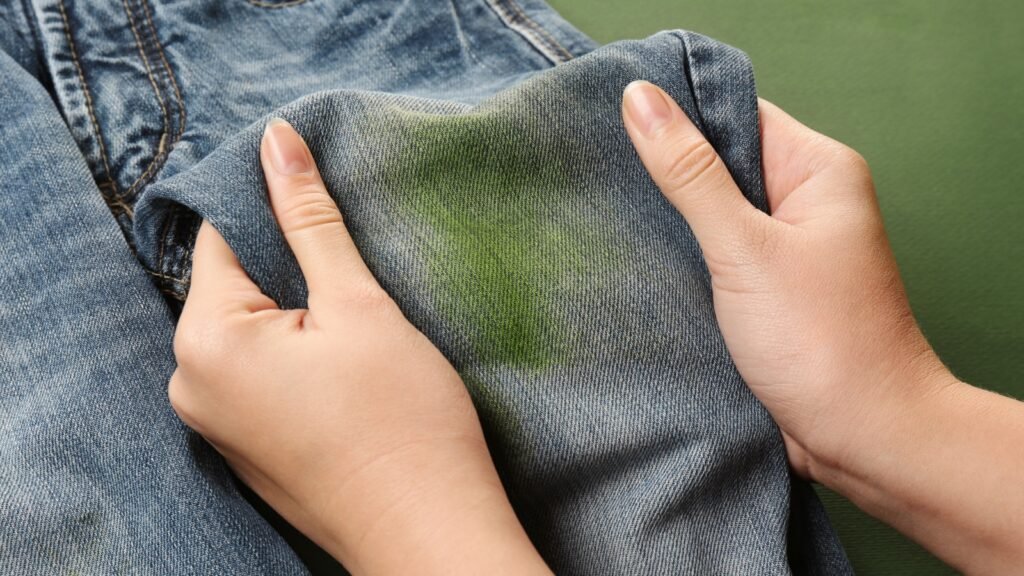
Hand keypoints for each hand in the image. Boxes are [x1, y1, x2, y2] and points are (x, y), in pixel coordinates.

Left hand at [168, 119, 549, 574]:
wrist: (425, 531)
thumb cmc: (400, 420)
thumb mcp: (357, 304)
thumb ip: (309, 219)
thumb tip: (277, 140)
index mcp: (205, 341)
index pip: (221, 235)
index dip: (273, 209)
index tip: (323, 205)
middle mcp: (190, 384)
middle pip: (232, 284)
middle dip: (288, 267)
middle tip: (355, 279)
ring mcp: (215, 423)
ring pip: (250, 330)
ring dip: (297, 313)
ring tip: (357, 327)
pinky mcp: (245, 446)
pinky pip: (257, 373)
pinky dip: (294, 355)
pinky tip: (345, 370)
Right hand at [621, 81, 1023, 573]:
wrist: (864, 438)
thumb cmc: (821, 340)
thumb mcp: (744, 248)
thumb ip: (690, 173)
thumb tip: (640, 98)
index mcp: (817, 170)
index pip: (736, 113)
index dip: (676, 113)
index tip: (610, 118)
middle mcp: (806, 201)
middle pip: (721, 162)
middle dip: (665, 170)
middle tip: (597, 171)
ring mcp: (787, 248)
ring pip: (714, 213)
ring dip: (670, 219)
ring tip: (607, 213)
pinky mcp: (768, 290)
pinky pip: (716, 256)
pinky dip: (683, 258)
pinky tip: (640, 259)